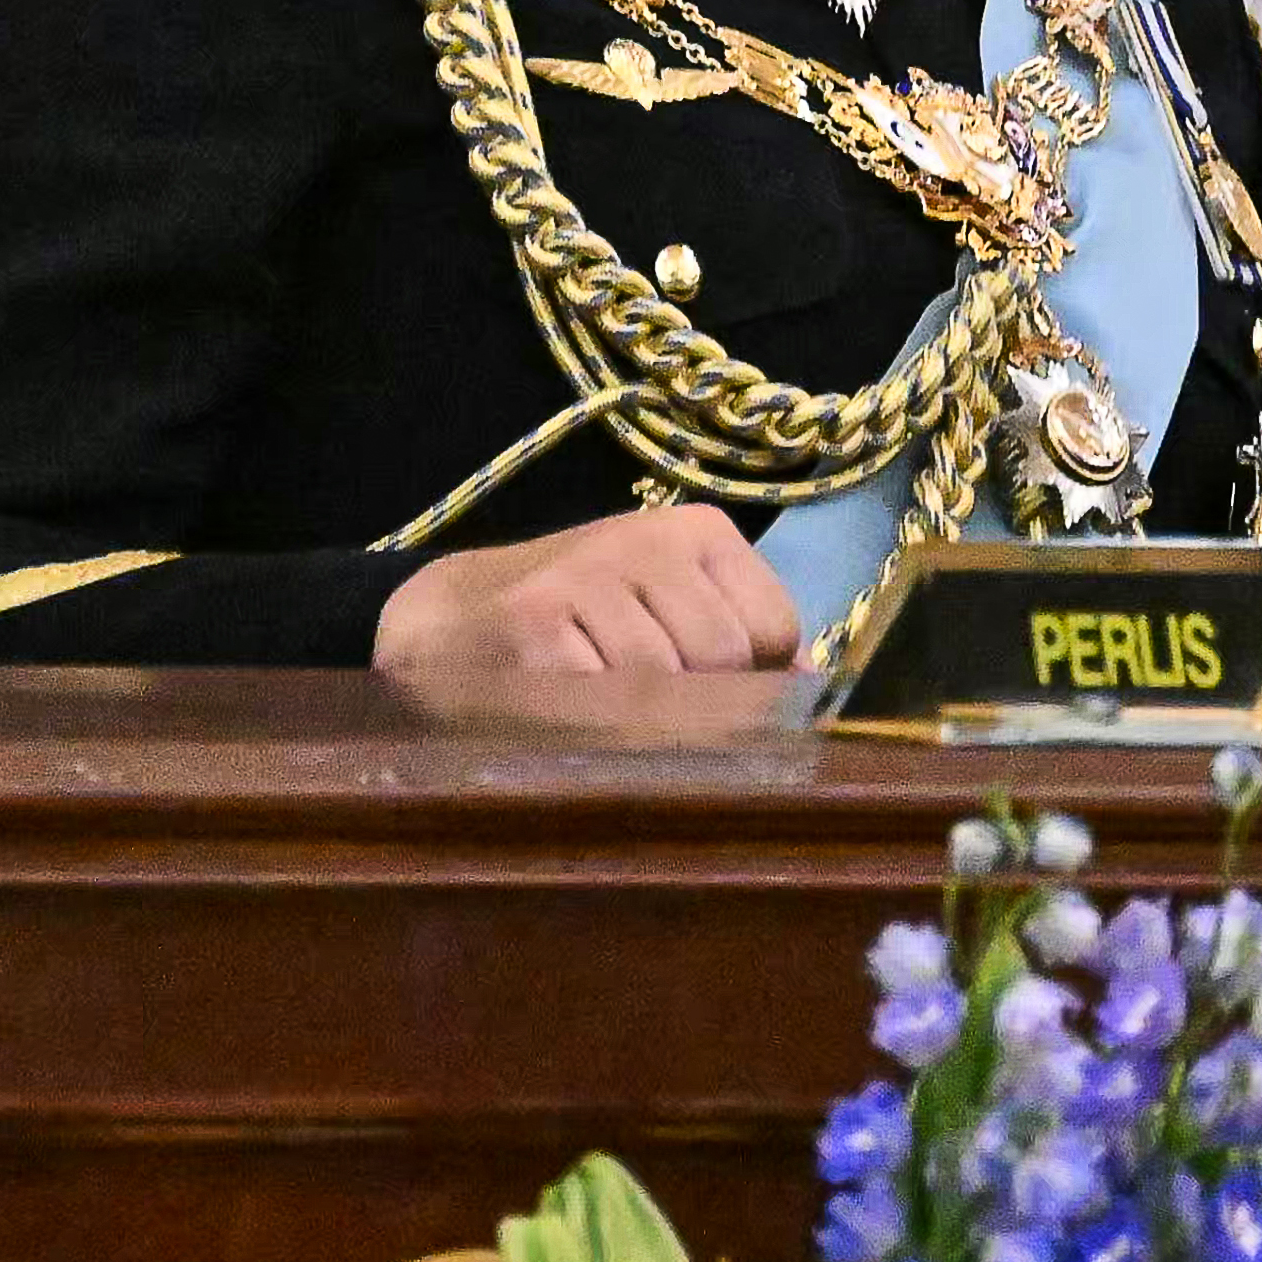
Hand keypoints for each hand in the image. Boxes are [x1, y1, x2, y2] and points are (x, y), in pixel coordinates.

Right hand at [372, 503, 804, 683]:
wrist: (447, 623)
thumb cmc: (579, 622)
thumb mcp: (667, 607)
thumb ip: (740, 640)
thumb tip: (814, 686)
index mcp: (696, 531)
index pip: (775, 630)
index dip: (753, 681)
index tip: (707, 689)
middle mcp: (644, 539)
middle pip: (724, 662)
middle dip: (697, 706)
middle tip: (642, 706)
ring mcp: (584, 578)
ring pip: (664, 690)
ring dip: (637, 724)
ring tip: (596, 708)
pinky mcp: (530, 626)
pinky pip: (599, 707)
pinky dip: (588, 730)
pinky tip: (560, 713)